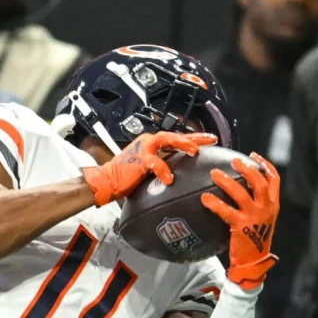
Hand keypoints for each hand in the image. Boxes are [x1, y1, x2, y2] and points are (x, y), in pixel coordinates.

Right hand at [81, 130, 216, 205]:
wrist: (105, 182)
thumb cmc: (124, 178)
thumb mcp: (147, 170)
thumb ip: (160, 167)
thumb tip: (176, 174)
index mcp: (151, 144)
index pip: (176, 139)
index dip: (193, 139)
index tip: (210, 140)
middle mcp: (148, 142)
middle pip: (175, 136)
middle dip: (194, 137)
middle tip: (212, 139)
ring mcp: (143, 149)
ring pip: (167, 141)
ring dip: (182, 144)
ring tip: (195, 150)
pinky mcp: (138, 160)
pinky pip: (154, 163)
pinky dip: (163, 170)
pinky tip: (169, 178)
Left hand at [201, 153, 280, 289]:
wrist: (253, 262)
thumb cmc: (253, 239)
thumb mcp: (261, 219)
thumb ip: (255, 204)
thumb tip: (239, 186)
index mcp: (273, 205)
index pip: (274, 179)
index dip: (264, 165)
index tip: (253, 156)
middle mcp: (267, 209)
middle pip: (259, 182)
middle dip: (247, 168)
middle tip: (233, 161)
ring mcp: (255, 217)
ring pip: (242, 193)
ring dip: (227, 181)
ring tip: (215, 174)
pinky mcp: (242, 226)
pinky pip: (227, 211)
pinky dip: (215, 203)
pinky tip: (205, 198)